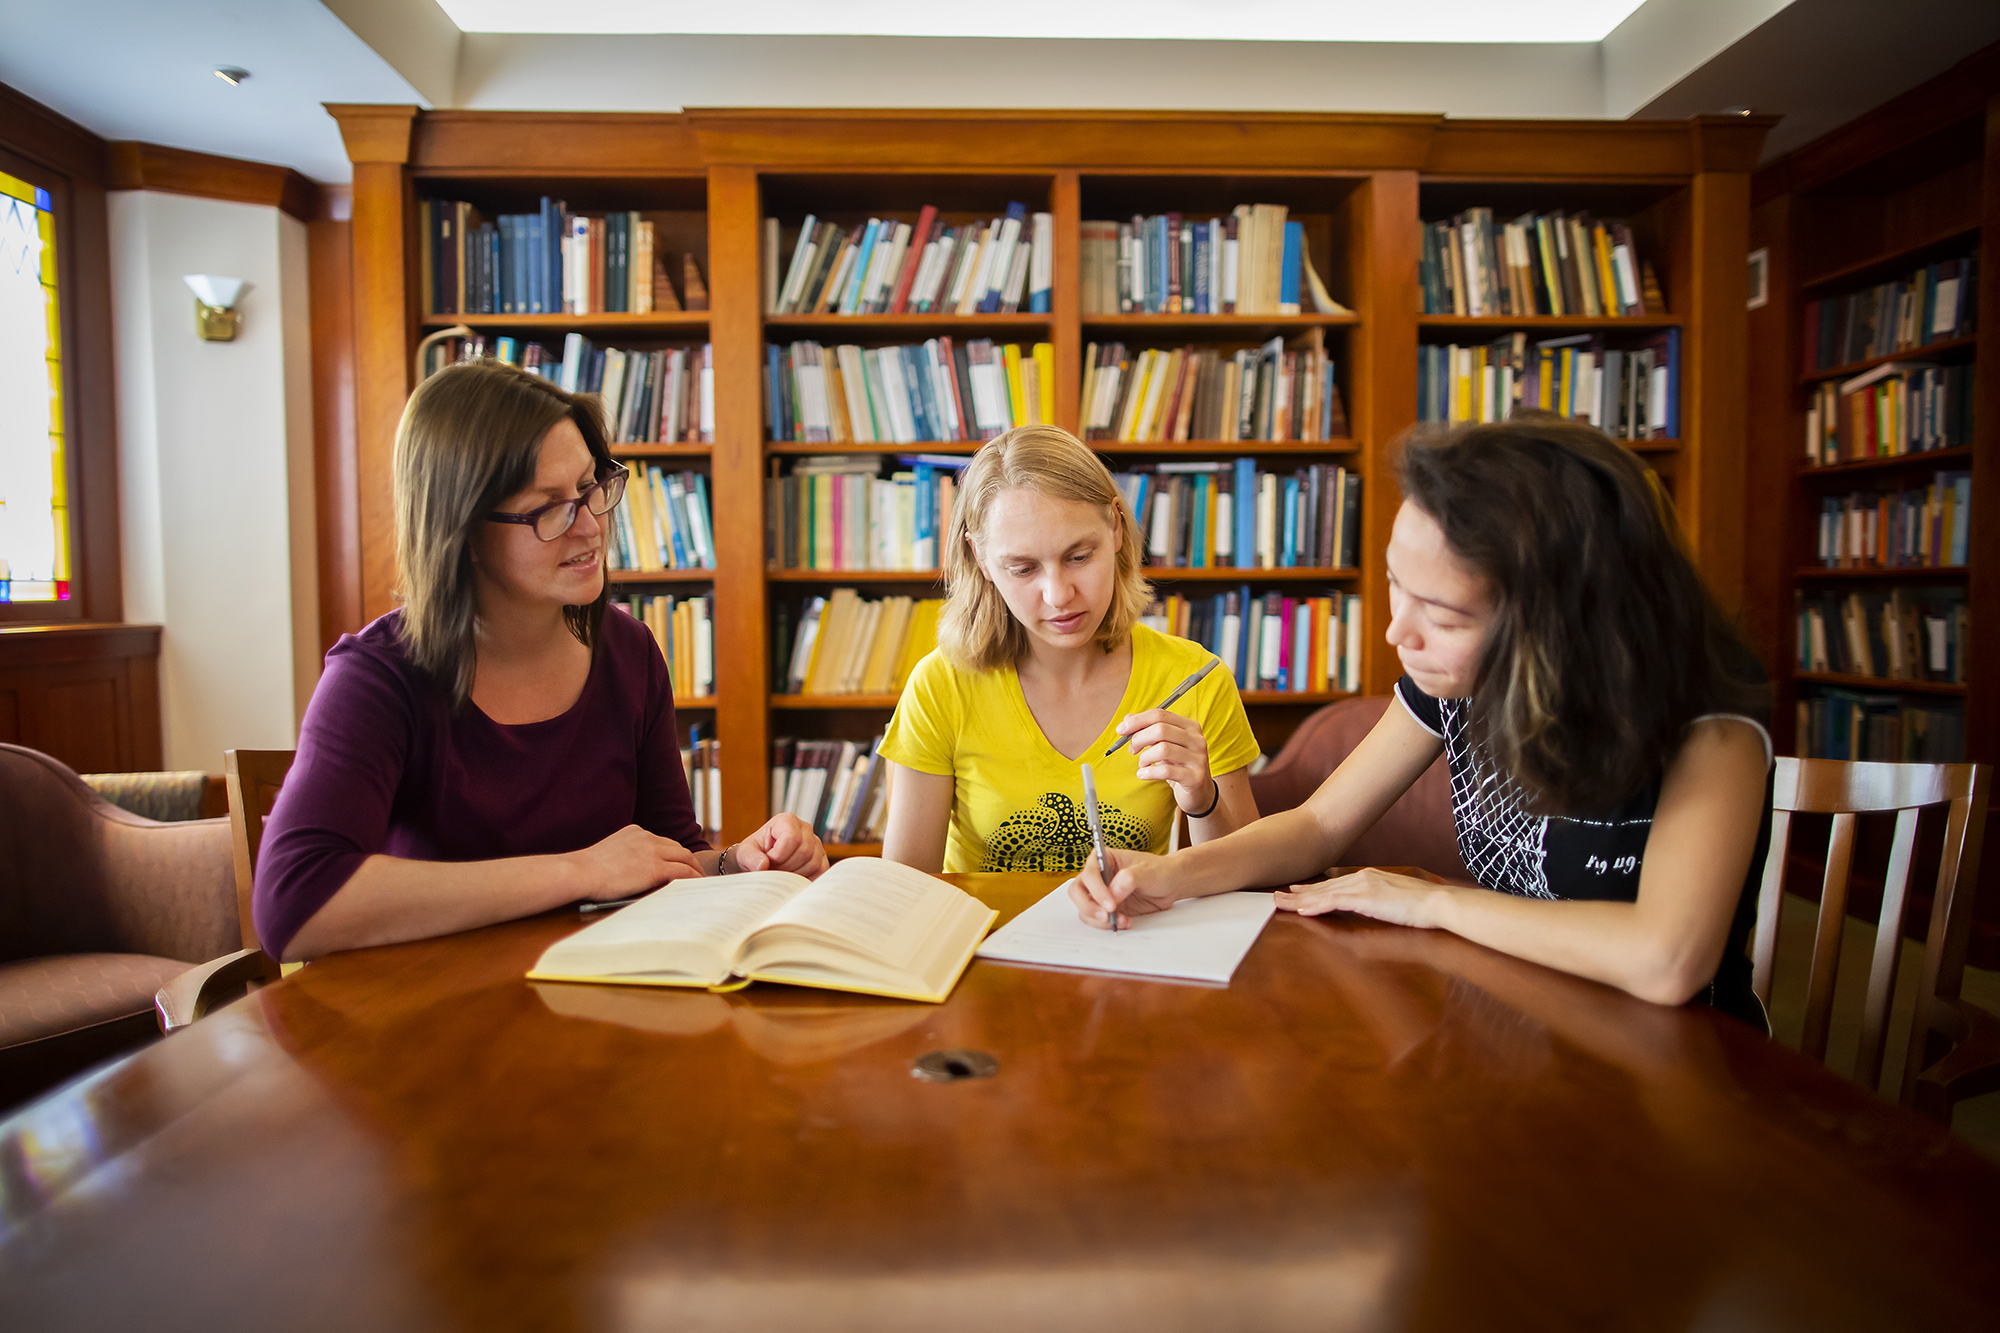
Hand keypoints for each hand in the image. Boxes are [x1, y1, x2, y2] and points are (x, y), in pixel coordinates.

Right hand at [572, 824, 705, 899]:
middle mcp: (646, 836)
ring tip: (700, 881)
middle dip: (688, 859)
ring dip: (694, 869)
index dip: (673, 853)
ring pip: (685, 857)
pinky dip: (693, 877)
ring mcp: (652, 850)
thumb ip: (625, 857)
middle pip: (677, 847)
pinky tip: (697, 885)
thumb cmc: (585, 871)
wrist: (579, 872)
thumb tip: (634, 872)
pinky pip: (683, 871)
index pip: (661, 842)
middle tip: (696, 872)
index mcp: (634, 832)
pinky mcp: (655, 867)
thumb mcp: (608, 855)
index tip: (678, 863)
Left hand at [730, 813, 829, 877]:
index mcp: (786, 820)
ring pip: (813, 863)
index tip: (768, 860)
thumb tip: (763, 865)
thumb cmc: (755, 854)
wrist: (762, 861)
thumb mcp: (745, 853)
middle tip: (774, 870)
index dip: (779, 855)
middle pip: (805, 851)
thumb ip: (751, 857)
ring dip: (795, 874)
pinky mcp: (822, 858)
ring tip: (782, 873)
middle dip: (787, 867)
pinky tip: (793, 878)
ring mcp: (816, 843)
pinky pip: (820, 871)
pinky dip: (806, 878)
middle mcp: (805, 828)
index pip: (792, 838)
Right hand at [1069, 847, 1180, 930]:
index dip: (1096, 889)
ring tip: (1122, 920)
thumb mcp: (1148, 871)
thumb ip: (1131, 878)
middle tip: (1107, 915)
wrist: (1170, 885)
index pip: (1089, 873)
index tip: (1111, 903)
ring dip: (1100, 919)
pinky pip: (1097, 920)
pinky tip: (1125, 922)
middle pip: (1077, 892)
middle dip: (1089, 906)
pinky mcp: (1106, 909)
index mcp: (1103, 859)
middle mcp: (1097, 876)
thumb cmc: (1159, 871)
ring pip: (1084, 909)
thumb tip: (1114, 891)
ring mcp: (1100, 894)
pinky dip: (1107, 925)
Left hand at [1113, 708, 1212, 812]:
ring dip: (1144, 757)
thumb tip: (1127, 719)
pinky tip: (1143, 774)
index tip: (1120, 730)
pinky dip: (1149, 772)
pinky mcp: (1195, 777)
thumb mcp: (1164, 745)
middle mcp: (1196, 739)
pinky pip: (1166, 771)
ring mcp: (1198, 758)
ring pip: (1163, 749)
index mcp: (1190, 726)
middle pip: (1161, 729)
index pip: (1160, 715)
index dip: (1138, 720)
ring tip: (1142, 765)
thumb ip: (1148, 730)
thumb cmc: (1178, 765)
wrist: (1199, 792)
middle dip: (1139, 738)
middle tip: (1132, 750)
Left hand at [1273, 868, 1450, 928]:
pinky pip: (1336, 902)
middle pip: (1323, 887)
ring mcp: (1363, 886)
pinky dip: (1317, 905)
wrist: (1437, 903)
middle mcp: (1362, 878)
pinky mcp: (1367, 898)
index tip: (1296, 891)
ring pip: (1324, 894)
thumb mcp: (1391, 901)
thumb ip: (1374, 902)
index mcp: (1368, 878)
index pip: (1333, 885)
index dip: (1312, 889)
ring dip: (1300, 900)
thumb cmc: (1420, 906)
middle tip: (1276, 896)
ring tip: (1280, 903)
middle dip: (1299, 894)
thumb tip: (1363, 907)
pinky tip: (1303, 910)